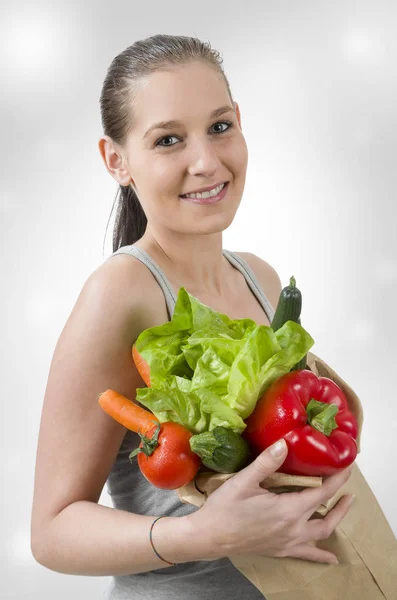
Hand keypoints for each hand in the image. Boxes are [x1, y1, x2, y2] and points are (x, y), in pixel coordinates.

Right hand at [189, 439, 353, 564]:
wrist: (210, 537)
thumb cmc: (225, 507)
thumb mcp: (244, 481)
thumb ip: (266, 462)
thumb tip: (284, 443)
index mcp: (288, 510)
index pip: (322, 493)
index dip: (337, 480)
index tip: (348, 467)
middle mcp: (293, 528)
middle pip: (327, 516)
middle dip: (341, 502)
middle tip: (349, 488)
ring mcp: (288, 542)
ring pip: (321, 534)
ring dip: (336, 521)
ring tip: (344, 508)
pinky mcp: (280, 550)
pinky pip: (307, 554)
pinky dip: (321, 556)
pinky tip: (331, 559)